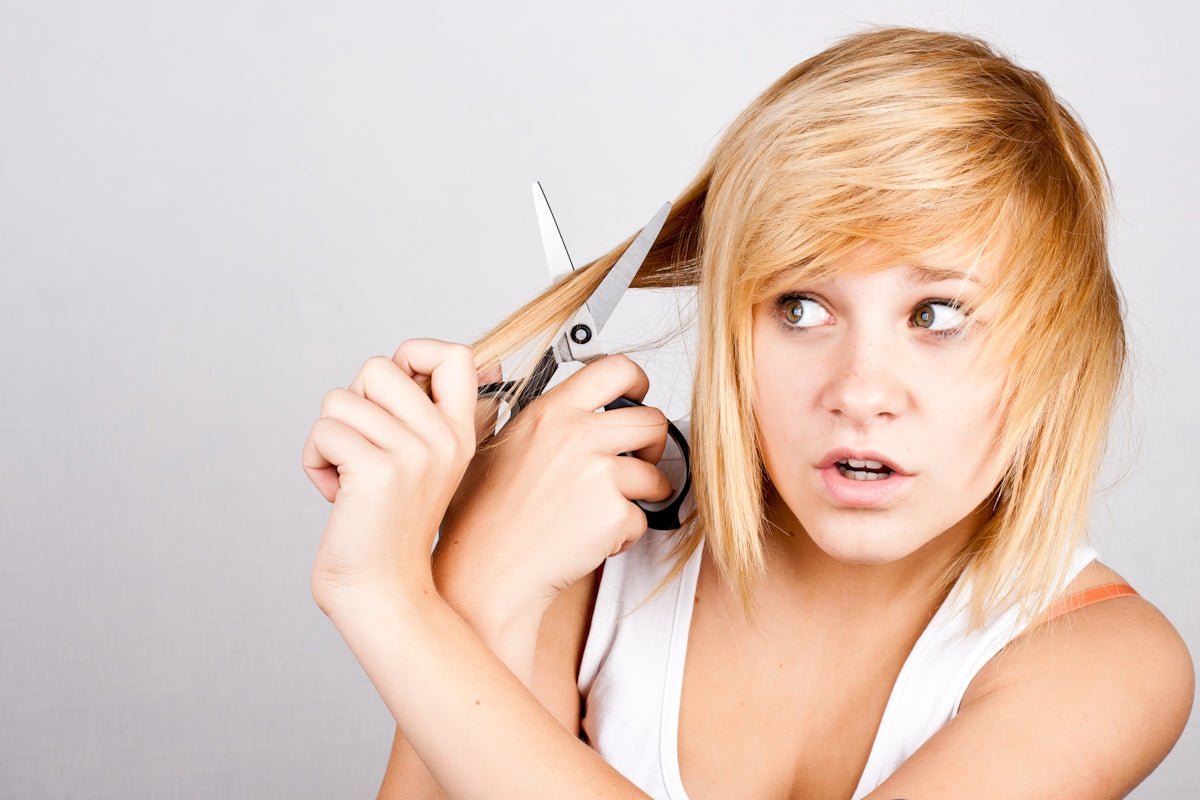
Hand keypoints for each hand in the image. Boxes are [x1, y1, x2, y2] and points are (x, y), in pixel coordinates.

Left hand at [301, 339, 478, 613]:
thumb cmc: (391, 530)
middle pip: (378, 367)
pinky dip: (314, 461)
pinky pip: (324, 431)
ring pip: (340, 399)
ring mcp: (414, 453)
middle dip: (353, 402)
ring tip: (346, 477)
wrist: (383, 593)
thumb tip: (408, 361)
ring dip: (328, 437)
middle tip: (361, 448)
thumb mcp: (426, 465)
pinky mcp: (377, 470)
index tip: (392, 394)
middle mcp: (444, 438)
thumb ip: (423, 415)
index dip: (413, 355)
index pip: (456, 354)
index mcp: (460, 433)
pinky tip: (334, 492)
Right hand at [434, 354, 672, 629]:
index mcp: (550, 413)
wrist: (487, 572)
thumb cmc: (482, 519)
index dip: (636, 380)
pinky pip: (643, 517)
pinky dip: (624, 533)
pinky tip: (591, 538)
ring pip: (656, 475)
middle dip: (652, 444)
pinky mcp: (613, 513)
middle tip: (636, 461)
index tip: (638, 394)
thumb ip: (525, 416)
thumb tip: (535, 389)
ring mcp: (598, 474)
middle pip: (653, 420)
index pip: (614, 370)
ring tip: (605, 510)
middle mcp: (576, 436)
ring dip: (642, 495)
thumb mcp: (488, 445)